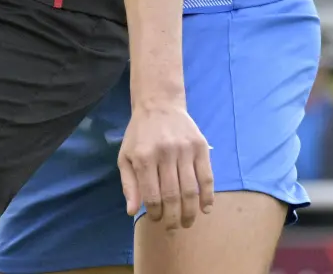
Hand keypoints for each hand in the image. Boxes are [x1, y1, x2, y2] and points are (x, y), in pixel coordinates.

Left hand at [118, 101, 213, 227]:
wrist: (158, 104)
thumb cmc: (139, 135)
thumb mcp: (125, 157)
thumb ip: (129, 185)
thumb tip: (132, 211)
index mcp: (143, 157)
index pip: (152, 195)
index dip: (156, 213)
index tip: (157, 220)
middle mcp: (165, 153)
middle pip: (173, 196)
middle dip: (174, 218)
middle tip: (174, 229)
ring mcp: (184, 149)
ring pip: (191, 189)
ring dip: (190, 211)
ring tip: (187, 223)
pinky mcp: (201, 146)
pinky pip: (207, 177)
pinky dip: (208, 195)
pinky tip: (205, 208)